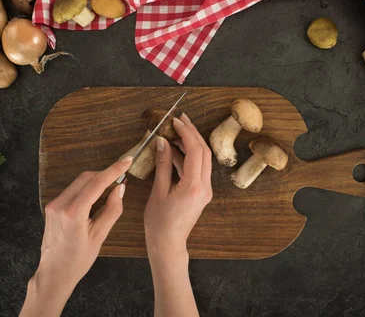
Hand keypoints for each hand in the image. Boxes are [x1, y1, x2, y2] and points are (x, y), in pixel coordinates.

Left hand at [20, 158, 129, 316]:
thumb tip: (120, 188)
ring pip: (79, 182)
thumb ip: (112, 209)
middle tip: (121, 178)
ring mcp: (53, 205)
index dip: (114, 169)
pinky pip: (72, 190)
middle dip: (105, 175)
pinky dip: (86, 190)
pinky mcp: (52, 207)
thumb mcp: (100, 236)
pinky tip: (95, 199)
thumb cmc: (78, 260)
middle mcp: (60, 205)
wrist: (54, 273)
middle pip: (86, 178)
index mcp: (73, 213)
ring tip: (110, 191)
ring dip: (95, 182)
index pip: (96, 183)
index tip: (127, 161)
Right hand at [144, 113, 212, 257]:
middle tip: (180, 119)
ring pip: (203, 159)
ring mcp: (205, 190)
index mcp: (194, 186)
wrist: (168, 244)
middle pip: (204, 152)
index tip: (176, 121)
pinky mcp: (201, 192)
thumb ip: (163, 165)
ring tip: (175, 131)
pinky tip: (175, 150)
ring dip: (191, 143)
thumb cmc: (160, 222)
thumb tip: (163, 142)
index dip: (186, 133)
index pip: (195, 151)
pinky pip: (198, 168)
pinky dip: (188, 156)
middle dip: (192, 133)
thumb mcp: (158, 191)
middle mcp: (204, 186)